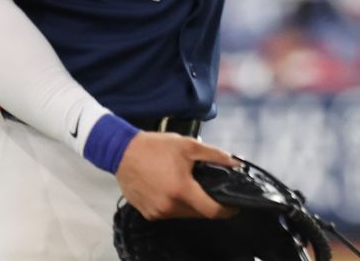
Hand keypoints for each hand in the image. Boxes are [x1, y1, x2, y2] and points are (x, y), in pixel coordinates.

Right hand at [115, 132, 237, 219]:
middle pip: (198, 213)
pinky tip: (173, 189)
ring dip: (191, 204)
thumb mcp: (189, 145)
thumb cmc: (156, 147)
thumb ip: (215, 155)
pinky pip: (169, 213)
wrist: (123, 152)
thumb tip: (236, 162)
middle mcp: (169, 206)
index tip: (234, 206)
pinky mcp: (147, 213)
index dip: (226, 210)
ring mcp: (157, 212)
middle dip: (208, 203)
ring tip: (190, 185)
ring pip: (184, 214)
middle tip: (210, 188)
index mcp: (181, 190)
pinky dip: (176, 205)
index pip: (211, 211)